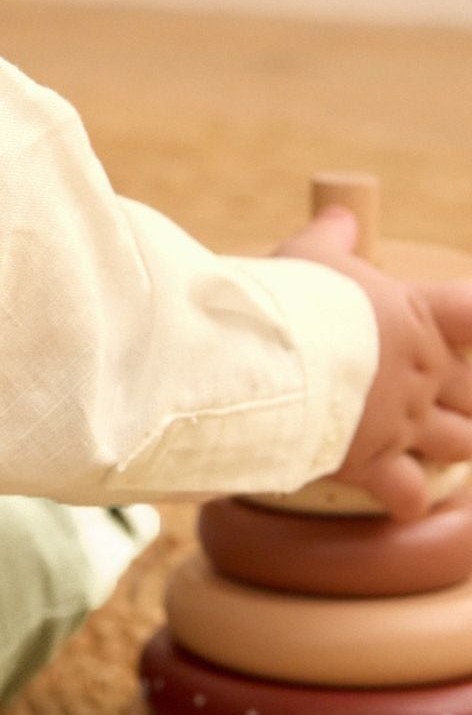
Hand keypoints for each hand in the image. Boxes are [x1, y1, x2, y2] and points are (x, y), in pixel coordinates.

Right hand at [276, 204, 471, 519]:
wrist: (263, 357)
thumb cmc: (289, 299)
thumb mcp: (310, 255)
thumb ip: (333, 235)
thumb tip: (340, 216)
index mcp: (419, 316)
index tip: (466, 329)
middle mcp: (423, 372)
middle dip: (465, 395)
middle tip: (445, 393)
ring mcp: (404, 420)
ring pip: (460, 443)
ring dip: (452, 442)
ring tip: (433, 438)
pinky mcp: (374, 461)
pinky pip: (411, 494)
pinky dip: (410, 498)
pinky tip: (402, 495)